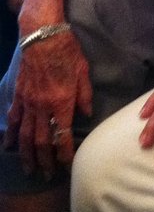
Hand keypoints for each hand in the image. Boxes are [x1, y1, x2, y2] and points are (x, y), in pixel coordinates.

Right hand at [4, 32, 91, 177]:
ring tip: (29, 169)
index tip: (67, 166)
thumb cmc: (67, 51)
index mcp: (62, 102)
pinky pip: (14, 119)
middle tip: (46, 176)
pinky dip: (11, 135)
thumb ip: (84, 95)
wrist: (42, 36)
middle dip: (44, 161)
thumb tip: (87, 114)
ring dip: (27, 155)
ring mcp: (28, 102)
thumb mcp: (83, 71)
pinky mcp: (19, 95)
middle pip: (42, 141)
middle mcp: (43, 107)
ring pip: (25, 136)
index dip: (64, 153)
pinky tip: (9, 147)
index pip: (63, 135)